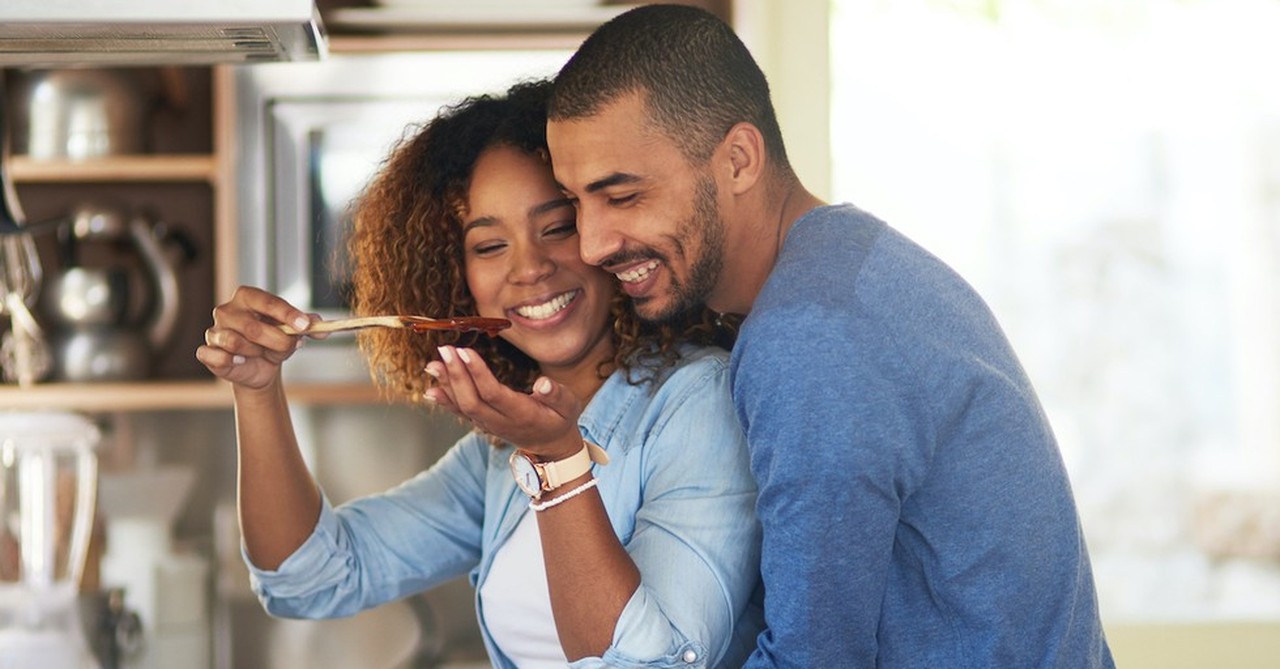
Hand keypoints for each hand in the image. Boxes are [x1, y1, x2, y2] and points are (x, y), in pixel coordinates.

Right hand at [195, 286, 321, 389]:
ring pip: (234, 343)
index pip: (267, 301)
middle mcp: (227, 310)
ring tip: (261, 353)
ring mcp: (214, 331)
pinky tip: (241, 362)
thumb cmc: (275, 341)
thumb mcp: (293, 331)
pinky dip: (231, 361)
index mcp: (248, 297)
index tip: (305, 326)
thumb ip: (308, 327)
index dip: (287, 314)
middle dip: (277, 341)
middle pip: (252, 327)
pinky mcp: (207, 351)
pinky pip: (214, 355)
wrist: (260, 367)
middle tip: (290, 347)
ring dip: (256, 352)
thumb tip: (324, 329)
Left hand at [426, 345, 583, 459]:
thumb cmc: (560, 420)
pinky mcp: (483, 422)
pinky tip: (431, 388)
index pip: (493, 394)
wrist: (550, 447)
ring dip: (446, 384)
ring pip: (462, 406)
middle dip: (456, 375)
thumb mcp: (568, 406)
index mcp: (522, 414)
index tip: (465, 352)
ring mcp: (489, 424)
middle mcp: (500, 422)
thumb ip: (556, 395)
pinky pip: (460, 412)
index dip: (477, 374)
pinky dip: (445, 400)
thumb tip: (542, 384)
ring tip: (433, 363)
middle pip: (472, 400)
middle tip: (445, 350)